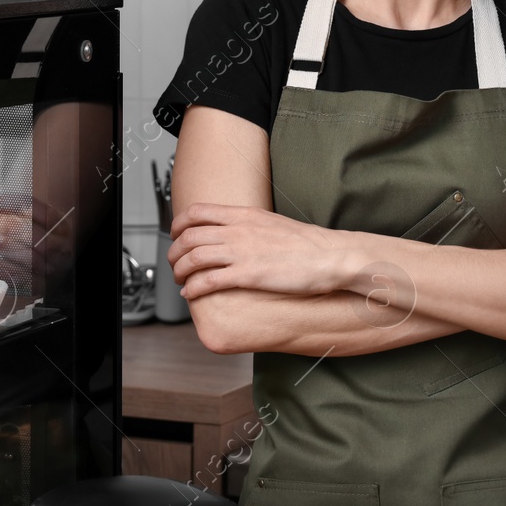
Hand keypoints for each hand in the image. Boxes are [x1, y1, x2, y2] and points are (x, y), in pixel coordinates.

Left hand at [168, 203, 353, 299]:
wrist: (332, 257)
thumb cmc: (309, 246)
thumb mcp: (274, 225)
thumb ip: (251, 227)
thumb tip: (237, 234)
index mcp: (245, 215)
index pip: (197, 212)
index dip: (178, 224)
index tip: (175, 235)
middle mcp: (239, 230)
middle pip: (189, 236)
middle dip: (174, 252)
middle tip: (174, 263)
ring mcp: (242, 251)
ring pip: (194, 257)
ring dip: (180, 271)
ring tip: (180, 281)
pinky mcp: (248, 275)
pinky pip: (209, 280)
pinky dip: (194, 288)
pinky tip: (191, 294)